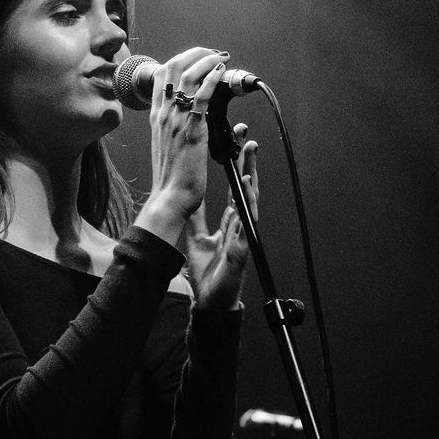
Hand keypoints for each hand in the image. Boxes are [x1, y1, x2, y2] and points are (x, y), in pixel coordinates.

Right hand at [136, 48, 233, 244]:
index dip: (180, 59)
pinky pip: (201, 95)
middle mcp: (163, 112)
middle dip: (195, 53)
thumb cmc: (171, 174)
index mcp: (156, 115)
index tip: (197, 58)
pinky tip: (221, 73)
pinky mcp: (192, 128)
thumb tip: (186, 110)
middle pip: (173, 66)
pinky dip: (212, 79)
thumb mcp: (165, 142)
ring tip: (221, 58)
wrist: (171, 196)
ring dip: (206, 61)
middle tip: (213, 53)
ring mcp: (176, 119)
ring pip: (188, 75)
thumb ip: (172, 123)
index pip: (160, 74)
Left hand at [181, 124, 257, 308]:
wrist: (209, 300)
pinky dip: (247, 203)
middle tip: (248, 138)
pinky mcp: (242, 246)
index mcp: (229, 221)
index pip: (235, 188)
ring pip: (250, 200)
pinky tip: (247, 186)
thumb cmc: (207, 272)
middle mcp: (239, 223)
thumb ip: (195, 217)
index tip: (237, 143)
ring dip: (250, 176)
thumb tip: (188, 198)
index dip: (238, 166)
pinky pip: (246, 221)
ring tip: (249, 153)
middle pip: (246, 188)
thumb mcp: (197, 237)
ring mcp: (243, 233)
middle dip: (248, 163)